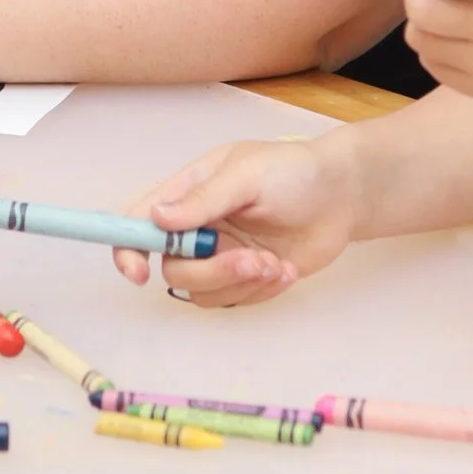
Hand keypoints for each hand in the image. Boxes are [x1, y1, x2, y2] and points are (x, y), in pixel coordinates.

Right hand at [109, 137, 364, 308]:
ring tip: (276, 263)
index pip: (139, 221)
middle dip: (210, 271)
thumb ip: (204, 198)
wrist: (344, 197)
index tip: (138, 271)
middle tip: (251, 260)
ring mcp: (220, 254)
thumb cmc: (295, 172)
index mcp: (188, 192)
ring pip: (202, 291)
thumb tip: (157, 218)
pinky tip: (286, 270)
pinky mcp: (245, 277)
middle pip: (172, 267)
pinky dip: (260, 292)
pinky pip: (234, 300)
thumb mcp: (248, 175)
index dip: (128, 248)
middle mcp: (198, 227)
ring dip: (240, 283)